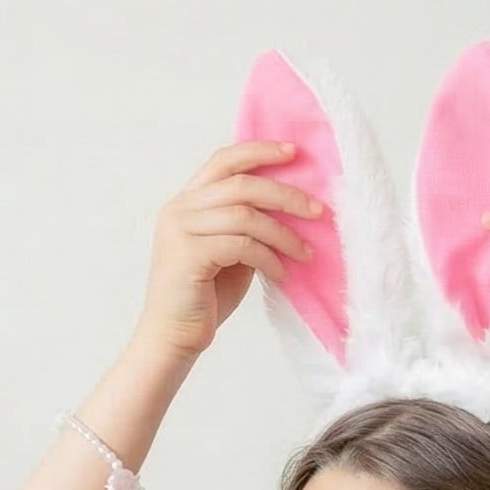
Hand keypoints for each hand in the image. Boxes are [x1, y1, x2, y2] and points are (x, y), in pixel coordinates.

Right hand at [135, 141, 322, 359]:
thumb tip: (290, 201)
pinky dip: (269, 258)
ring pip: (245, 215)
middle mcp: (178, 210)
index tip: (294, 153)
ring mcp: (179, 231)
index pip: (223, 161)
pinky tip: (281, 273)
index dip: (259, 151)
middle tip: (317, 210)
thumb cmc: (205, 296)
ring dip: (283, 233)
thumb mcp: (229, 249)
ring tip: (304, 252)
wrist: (173, 337)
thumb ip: (246, 222)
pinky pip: (241, 245)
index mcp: (186, 202)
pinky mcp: (188, 255)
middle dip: (285, 195)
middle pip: (241, 185)